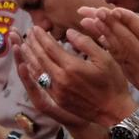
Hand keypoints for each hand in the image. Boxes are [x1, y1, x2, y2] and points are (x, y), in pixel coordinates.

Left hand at [16, 26, 133, 125]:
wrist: (113, 111)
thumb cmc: (112, 82)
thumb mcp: (104, 58)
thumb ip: (85, 43)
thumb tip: (68, 33)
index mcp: (71, 66)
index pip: (50, 47)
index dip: (41, 36)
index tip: (36, 28)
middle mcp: (60, 78)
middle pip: (41, 57)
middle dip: (33, 44)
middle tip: (28, 33)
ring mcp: (57, 90)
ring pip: (37, 70)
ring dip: (29, 57)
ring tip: (24, 46)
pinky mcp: (58, 99)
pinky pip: (41, 82)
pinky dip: (34, 72)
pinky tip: (31, 65)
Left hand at [78, 6, 138, 127]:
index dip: (129, 20)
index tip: (115, 8)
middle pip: (128, 43)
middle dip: (112, 25)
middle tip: (96, 10)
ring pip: (122, 55)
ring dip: (106, 37)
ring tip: (93, 22)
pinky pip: (123, 66)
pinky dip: (112, 52)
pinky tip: (104, 40)